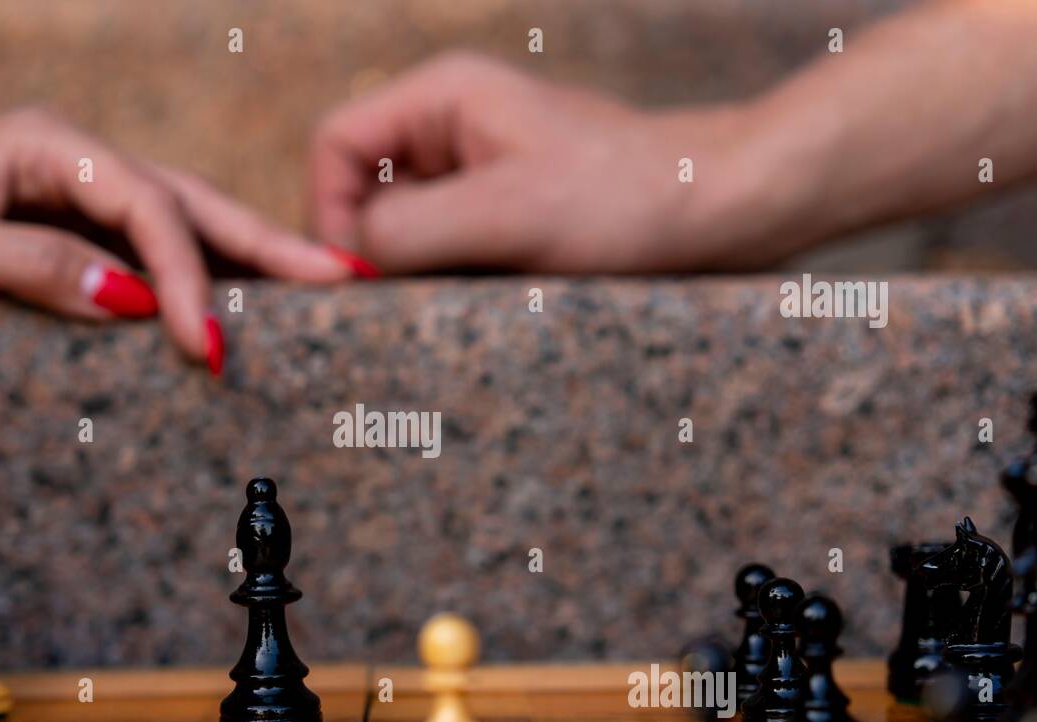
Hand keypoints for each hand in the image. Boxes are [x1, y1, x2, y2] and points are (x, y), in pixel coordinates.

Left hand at [0, 106, 355, 370]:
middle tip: (349, 277)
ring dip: (251, 253)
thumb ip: (39, 268)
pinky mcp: (67, 217)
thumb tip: (133, 300)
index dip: (189, 281)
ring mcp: (75, 185)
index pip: (150, 215)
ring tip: (323, 281)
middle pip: (194, 201)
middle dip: (271, 245)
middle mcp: (75, 158)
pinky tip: (239, 290)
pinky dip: (199, 266)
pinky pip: (149, 241)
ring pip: (182, 217)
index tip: (210, 349)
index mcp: (51, 148)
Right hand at [308, 52, 768, 273]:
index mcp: (442, 95)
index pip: (334, 145)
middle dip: (376, 247)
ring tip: (472, 288)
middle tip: (415, 295)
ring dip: (419, 268)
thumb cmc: (627, 201)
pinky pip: (445, 247)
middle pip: (361, 189)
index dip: (329, 211)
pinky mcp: (502, 209)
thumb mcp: (508, 216)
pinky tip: (494, 291)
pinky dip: (452, 277)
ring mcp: (476, 168)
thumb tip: (349, 256)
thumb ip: (410, 229)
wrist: (723, 210)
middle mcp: (450, 125)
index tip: (359, 276)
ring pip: (402, 226)